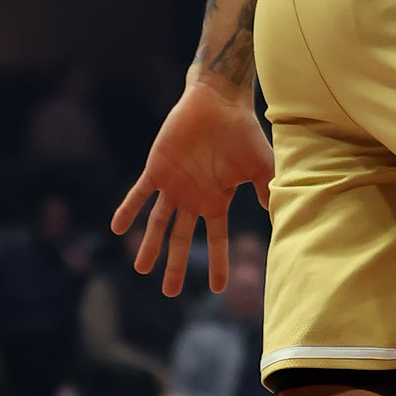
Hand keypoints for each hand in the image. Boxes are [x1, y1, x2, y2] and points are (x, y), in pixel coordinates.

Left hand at [112, 72, 274, 294]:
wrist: (219, 103)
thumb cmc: (243, 132)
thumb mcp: (261, 165)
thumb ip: (268, 190)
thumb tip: (279, 217)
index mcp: (216, 200)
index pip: (216, 239)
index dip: (218, 263)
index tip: (219, 289)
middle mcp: (193, 197)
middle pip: (181, 238)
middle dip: (175, 265)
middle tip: (169, 292)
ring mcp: (173, 185)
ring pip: (157, 222)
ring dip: (149, 245)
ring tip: (141, 269)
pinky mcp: (156, 170)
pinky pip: (138, 194)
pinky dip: (128, 210)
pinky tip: (117, 227)